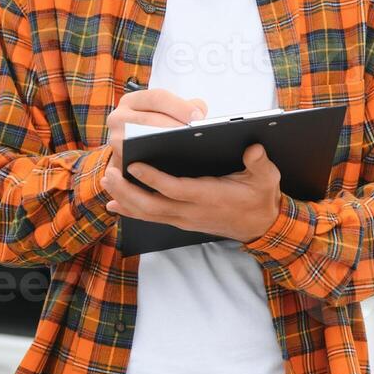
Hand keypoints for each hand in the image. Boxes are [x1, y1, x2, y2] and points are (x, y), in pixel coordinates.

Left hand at [103, 142, 283, 244]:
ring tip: (107, 182)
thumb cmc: (260, 197)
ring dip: (124, 199)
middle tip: (110, 173)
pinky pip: (151, 218)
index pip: (176, 189)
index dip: (154, 179)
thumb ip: (260, 163)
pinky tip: (115, 204)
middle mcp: (193, 211)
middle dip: (127, 191)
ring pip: (147, 214)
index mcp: (210, 197)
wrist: (261, 225)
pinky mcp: (181, 222)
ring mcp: (185, 219)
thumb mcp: (266, 178)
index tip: (135, 164)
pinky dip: (131, 211)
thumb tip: (254, 148)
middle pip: (152, 205)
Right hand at [104, 87, 206, 171]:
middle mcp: (118, 118)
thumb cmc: (159, 125)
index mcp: (132, 101)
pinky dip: (157, 166)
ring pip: (142, 142)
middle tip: (195, 134)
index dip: (179, 107)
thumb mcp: (169, 110)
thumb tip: (198, 116)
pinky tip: (176, 166)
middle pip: (149, 121)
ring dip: (166, 146)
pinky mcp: (119, 162)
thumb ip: (187, 107)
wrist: (135, 144)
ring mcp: (115, 141)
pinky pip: (139, 165)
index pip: (157, 98)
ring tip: (187, 147)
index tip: (198, 117)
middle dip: (174, 127)